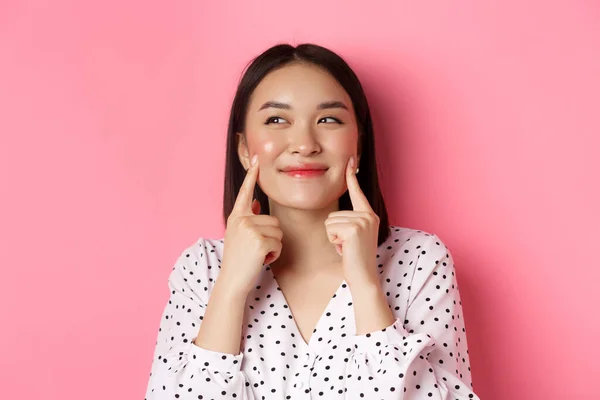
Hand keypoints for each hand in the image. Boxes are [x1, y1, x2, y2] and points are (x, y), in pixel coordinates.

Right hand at [220, 155, 282, 294]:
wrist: (232, 281)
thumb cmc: (238, 260)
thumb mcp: (239, 235)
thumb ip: (248, 217)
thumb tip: (257, 203)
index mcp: (236, 216)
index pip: (246, 192)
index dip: (251, 175)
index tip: (256, 158)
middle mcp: (241, 220)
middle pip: (273, 220)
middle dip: (271, 238)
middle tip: (255, 250)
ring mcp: (249, 230)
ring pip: (278, 232)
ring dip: (273, 246)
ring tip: (257, 255)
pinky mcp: (259, 241)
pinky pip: (279, 243)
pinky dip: (274, 255)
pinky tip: (262, 260)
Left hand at [324, 156, 379, 287]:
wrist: (364, 277)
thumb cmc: (355, 259)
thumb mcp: (353, 236)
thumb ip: (348, 223)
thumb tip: (335, 218)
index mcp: (369, 215)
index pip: (357, 192)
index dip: (352, 176)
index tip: (350, 159)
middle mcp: (368, 215)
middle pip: (333, 213)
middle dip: (334, 232)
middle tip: (347, 245)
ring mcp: (363, 221)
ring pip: (330, 221)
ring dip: (333, 237)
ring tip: (346, 247)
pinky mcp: (354, 228)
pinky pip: (330, 229)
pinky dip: (334, 241)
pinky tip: (345, 249)